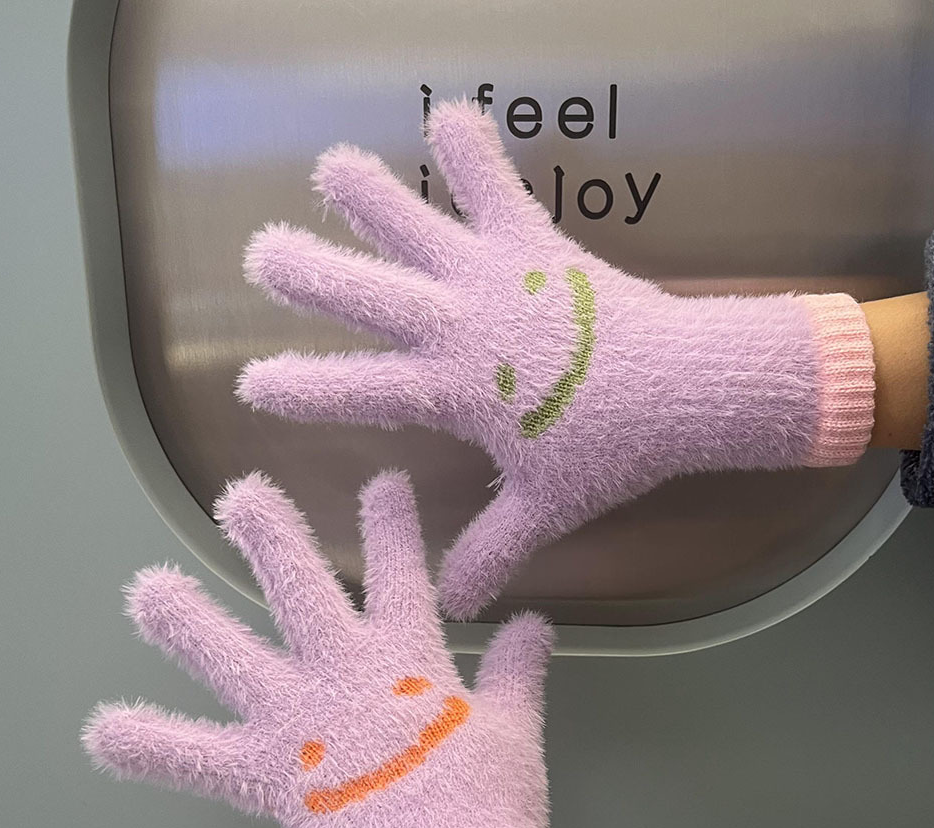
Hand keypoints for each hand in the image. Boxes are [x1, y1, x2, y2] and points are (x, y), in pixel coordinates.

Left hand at [83, 469, 647, 827]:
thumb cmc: (491, 802)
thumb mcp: (514, 730)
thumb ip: (518, 672)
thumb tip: (535, 625)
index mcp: (408, 657)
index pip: (401, 572)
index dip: (392, 522)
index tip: (383, 481)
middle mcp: (341, 672)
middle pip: (300, 588)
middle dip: (272, 535)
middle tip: (241, 494)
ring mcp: (295, 720)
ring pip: (228, 655)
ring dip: (185, 620)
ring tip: (146, 587)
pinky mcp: (266, 774)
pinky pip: (195, 758)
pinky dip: (150, 745)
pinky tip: (100, 731)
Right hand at [240, 101, 874, 617]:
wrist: (680, 391)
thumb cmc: (609, 452)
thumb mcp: (545, 508)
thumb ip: (493, 552)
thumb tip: (458, 608)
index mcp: (451, 392)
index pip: (358, 391)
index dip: (303, 388)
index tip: (253, 383)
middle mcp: (458, 328)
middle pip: (369, 299)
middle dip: (311, 277)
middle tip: (261, 255)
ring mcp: (494, 280)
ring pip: (417, 231)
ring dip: (372, 199)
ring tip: (329, 165)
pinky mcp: (535, 244)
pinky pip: (496, 191)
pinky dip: (473, 155)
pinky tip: (447, 114)